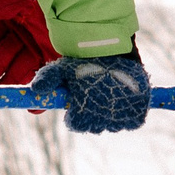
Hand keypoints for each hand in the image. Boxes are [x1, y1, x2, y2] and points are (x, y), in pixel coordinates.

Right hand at [0, 0, 55, 86]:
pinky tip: (31, 103)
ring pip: (22, 69)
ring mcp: (41, 45)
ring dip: (10, 82)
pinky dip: (40, 92)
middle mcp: (23, 34)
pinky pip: (48, 77)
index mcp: (8, 18)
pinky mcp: (60, 54)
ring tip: (1, 91)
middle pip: (2, 57)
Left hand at [29, 49, 151, 134]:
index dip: (75, 115)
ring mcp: (122, 115)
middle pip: (95, 127)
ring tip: (108, 96)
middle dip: (92, 115)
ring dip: (111, 115)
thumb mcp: (62, 67)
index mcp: (82, 113)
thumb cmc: (84, 59)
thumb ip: (47, 79)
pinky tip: (123, 101)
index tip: (78, 103)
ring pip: (114, 125)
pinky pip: (132, 122)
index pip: (77, 125)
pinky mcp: (138, 110)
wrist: (115, 47)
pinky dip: (129, 115)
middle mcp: (102, 119)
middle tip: (93, 97)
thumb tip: (36, 90)